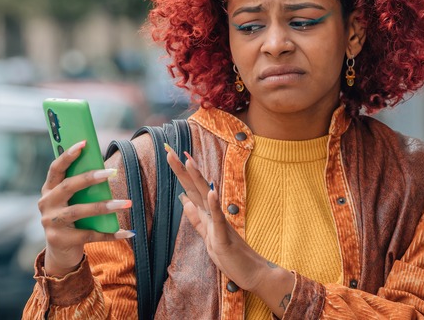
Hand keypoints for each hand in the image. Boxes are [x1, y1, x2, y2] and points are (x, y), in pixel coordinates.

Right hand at [38, 140, 134, 276]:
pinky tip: (128, 232)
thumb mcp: (72, 201)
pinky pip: (90, 235)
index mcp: (48, 189)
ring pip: (79, 211)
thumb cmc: (72, 219)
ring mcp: (51, 223)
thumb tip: (106, 170)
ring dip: (104, 206)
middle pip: (68, 187)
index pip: (56, 168)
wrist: (61, 251)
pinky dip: (110, 233)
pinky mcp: (60, 240)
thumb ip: (82, 187)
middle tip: (112, 172)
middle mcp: (46, 204)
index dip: (68, 155)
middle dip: (90, 178)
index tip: (84, 143)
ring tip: (127, 203)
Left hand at [165, 145, 294, 316]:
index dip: (181, 174)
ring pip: (206, 197)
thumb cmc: (231, 256)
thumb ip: (196, 218)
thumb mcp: (208, 236)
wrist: (254, 273)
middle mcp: (214, 214)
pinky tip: (210, 191)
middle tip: (170, 151)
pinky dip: (214, 204)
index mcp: (208, 214)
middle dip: (182, 170)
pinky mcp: (225, 237)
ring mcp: (220, 224)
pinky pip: (219, 219)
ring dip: (197, 178)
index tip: (171, 155)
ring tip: (188, 160)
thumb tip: (184, 200)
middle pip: (196, 187)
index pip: (191, 189)